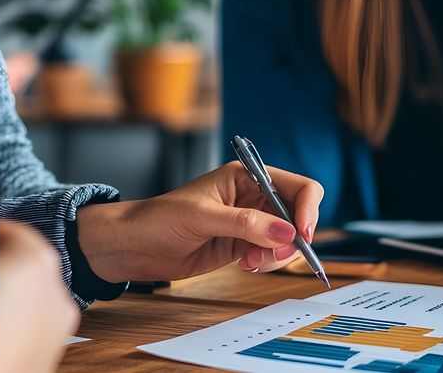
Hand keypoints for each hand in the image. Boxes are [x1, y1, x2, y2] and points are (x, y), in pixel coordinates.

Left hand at [76, 161, 322, 282]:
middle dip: (293, 237)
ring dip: (277, 254)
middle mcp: (252, 196)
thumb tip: (286, 232)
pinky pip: (271, 254)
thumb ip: (245, 224)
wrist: (134, 246)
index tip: (303, 235)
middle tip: (274, 255)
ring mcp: (250, 222)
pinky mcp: (243, 245)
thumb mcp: (202, 217)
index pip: (297, 186)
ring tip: (250, 262)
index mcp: (246, 176)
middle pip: (298, 214)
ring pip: (288, 238)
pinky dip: (266, 263)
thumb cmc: (158, 219)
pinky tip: (244, 265)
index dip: (308, 209)